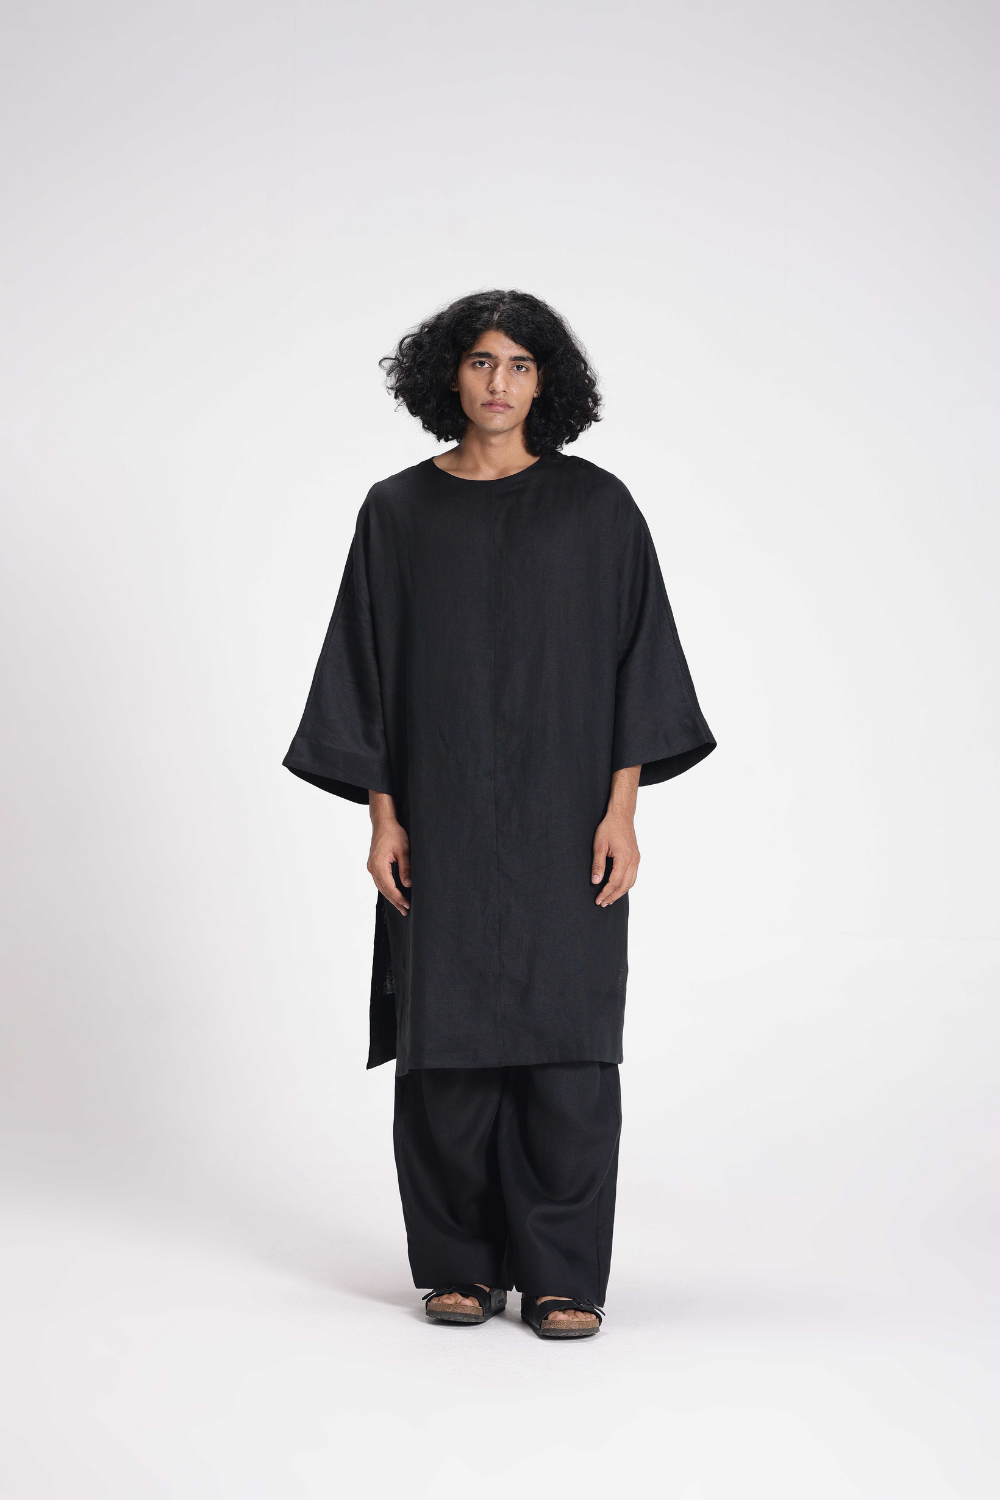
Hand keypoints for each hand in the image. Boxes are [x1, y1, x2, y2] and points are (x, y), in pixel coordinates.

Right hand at [368, 791, 410, 914]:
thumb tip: (408, 884)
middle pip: (384, 890)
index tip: (407, 904)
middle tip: (405, 910)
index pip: (389, 887)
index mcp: (379, 865)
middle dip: (395, 901)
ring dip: (391, 896)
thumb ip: (405, 868)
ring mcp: (371, 866)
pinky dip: (387, 889)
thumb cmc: (394, 833)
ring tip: (401, 906)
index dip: (399, 897)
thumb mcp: (404, 850)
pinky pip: (380, 881)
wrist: (383, 823)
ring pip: (381, 886)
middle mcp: (373, 867)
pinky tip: (393, 893)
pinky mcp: (373, 865)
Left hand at [592, 765, 640, 907]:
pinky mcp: (636, 857)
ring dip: (620, 892)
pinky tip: (618, 887)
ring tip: (609, 899)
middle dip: (613, 896)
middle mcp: (633, 861)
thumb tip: (595, 881)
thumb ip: (597, 865)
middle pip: (624, 886)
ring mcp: (636, 859)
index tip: (598, 900)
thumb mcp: (599, 845)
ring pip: (631, 883)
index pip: (614, 882)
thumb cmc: (609, 828)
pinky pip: (633, 876)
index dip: (605, 893)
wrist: (621, 816)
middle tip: (602, 903)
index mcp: (624, 858)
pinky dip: (626, 885)